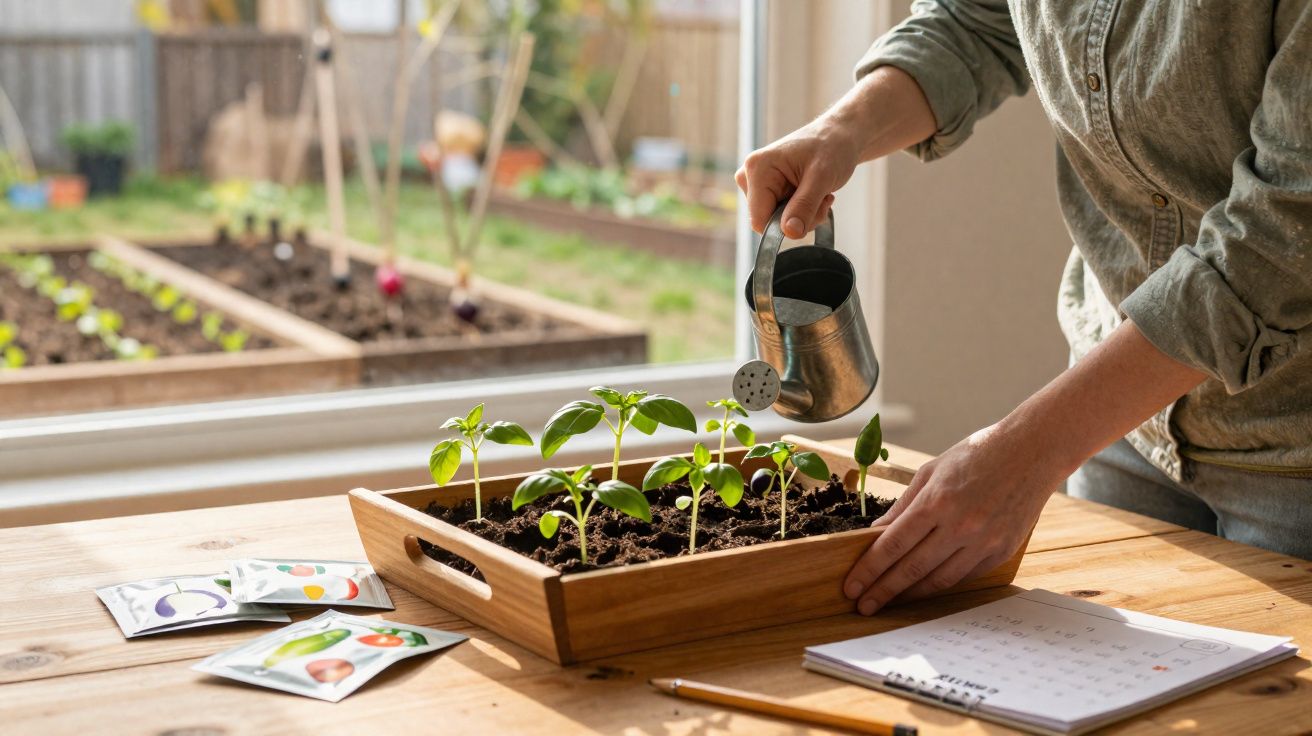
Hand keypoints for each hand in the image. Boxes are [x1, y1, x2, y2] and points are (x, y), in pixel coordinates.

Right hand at [735, 120, 859, 238]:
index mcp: (757, 168)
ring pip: (776, 221)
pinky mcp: (766, 189)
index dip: (785, 226)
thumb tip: (789, 233)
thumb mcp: (822, 178)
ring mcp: (757, 183)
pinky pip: (781, 215)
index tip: (813, 212)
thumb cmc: (831, 147)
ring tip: (820, 194)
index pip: (759, 220)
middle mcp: (750, 176)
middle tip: (821, 200)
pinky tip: (814, 194)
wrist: (839, 136)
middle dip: (799, 219)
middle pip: (768, 222)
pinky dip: (802, 211)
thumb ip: (804, 206)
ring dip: (804, 215)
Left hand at [842, 422, 1062, 614]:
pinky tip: (923, 588)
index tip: (852, 586)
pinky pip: (965, 575)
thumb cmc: (977, 454)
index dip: (869, 570)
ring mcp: (984, 541)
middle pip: (912, 568)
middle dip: (883, 590)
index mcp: (937, 501)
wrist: (1033, 451)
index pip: (893, 545)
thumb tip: (876, 535)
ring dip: (911, 594)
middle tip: (863, 605)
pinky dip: (942, 583)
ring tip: (889, 601)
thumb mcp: (931, 471)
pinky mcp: (1002, 550)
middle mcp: (960, 525)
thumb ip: (903, 506)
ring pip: (939, 579)